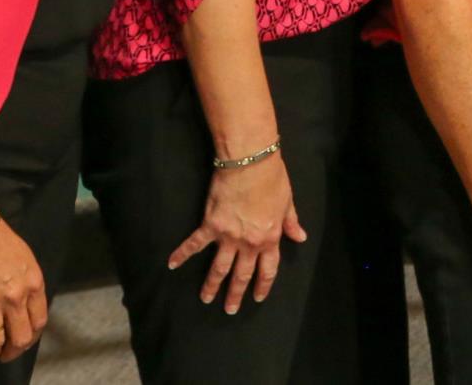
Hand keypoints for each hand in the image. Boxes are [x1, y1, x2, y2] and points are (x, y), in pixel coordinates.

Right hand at [0, 216, 46, 361]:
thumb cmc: (0, 241)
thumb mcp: (27, 261)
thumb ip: (30, 286)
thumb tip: (28, 309)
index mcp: (33, 284)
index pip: (38, 323)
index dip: (31, 338)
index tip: (23, 343)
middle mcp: (14, 297)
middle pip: (20, 338)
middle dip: (13, 352)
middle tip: (6, 355)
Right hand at [168, 152, 307, 313]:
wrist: (250, 161)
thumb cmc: (272, 178)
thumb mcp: (287, 202)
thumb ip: (290, 223)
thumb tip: (300, 237)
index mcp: (269, 238)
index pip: (267, 269)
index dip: (262, 284)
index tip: (257, 297)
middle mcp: (249, 243)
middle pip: (242, 274)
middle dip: (236, 294)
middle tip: (230, 310)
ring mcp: (228, 236)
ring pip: (219, 267)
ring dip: (212, 285)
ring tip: (206, 299)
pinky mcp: (210, 225)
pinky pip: (194, 244)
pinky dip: (182, 254)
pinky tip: (171, 264)